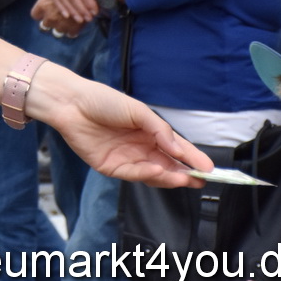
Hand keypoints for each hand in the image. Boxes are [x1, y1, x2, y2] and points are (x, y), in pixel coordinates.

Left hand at [28, 64, 208, 186]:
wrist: (70, 103)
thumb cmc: (103, 100)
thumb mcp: (137, 111)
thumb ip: (160, 130)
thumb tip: (180, 149)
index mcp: (150, 133)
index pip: (177, 149)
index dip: (193, 159)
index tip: (210, 168)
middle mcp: (141, 148)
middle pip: (168, 165)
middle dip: (185, 173)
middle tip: (201, 179)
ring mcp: (127, 159)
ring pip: (154, 174)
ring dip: (170, 177)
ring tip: (184, 178)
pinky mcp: (111, 167)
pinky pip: (134, 174)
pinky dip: (147, 175)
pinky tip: (159, 171)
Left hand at [30, 0, 87, 36]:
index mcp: (42, 6)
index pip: (35, 15)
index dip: (40, 14)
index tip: (45, 13)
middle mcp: (49, 16)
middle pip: (45, 26)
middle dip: (51, 23)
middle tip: (57, 19)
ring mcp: (61, 24)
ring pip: (57, 32)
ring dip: (62, 28)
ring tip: (67, 23)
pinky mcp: (73, 28)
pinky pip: (71, 34)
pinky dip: (73, 31)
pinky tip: (76, 26)